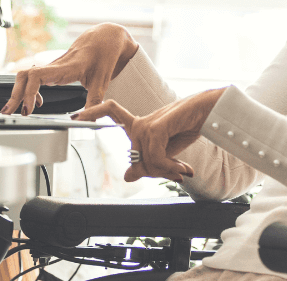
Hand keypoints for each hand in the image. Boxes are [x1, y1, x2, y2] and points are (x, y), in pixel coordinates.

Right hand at [1, 23, 139, 115]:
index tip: (28, 109)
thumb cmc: (103, 55)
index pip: (36, 76)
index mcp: (65, 68)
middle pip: (24, 75)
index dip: (28, 92)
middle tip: (9, 112)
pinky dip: (28, 90)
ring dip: (18, 92)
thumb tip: (87, 121)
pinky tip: (35, 102)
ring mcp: (52, 66)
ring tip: (17, 110)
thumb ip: (94, 103)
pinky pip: (33, 77)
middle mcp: (55, 66)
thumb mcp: (102, 82)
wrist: (105, 38)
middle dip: (14, 95)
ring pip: (26, 75)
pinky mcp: (53, 69)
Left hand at [75, 88, 226, 182]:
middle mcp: (141, 122)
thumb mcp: (167, 152)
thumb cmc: (189, 126)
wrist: (211, 111)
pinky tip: (183, 168)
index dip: (92, 112)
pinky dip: (168, 167)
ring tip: (183, 171)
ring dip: (166, 171)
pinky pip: (154, 157)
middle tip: (176, 174)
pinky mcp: (157, 126)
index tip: (75, 116)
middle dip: (155, 172)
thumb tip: (126, 176)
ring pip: (146, 161)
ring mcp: (148, 123)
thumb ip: (148, 163)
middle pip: (136, 158)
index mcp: (141, 124)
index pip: (110, 110)